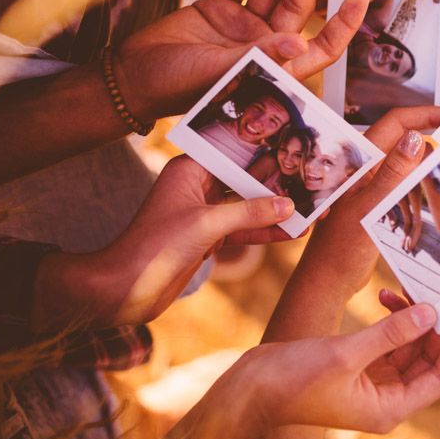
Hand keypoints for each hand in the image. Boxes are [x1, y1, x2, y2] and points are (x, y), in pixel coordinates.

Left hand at [34, 157, 292, 329]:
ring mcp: (204, 213)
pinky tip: (292, 232)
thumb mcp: (207, 224)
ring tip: (312, 207)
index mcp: (190, 169)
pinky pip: (243, 229)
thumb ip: (249, 212)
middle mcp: (197, 186)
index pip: (236, 153)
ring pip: (248, 206)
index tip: (298, 150)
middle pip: (246, 179)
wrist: (125, 288)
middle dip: (278, 182)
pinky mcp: (208, 238)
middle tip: (314, 180)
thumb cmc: (155, 247)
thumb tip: (288, 205)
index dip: (267, 152)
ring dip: (277, 210)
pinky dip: (266, 231)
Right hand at [115, 0, 373, 119]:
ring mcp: (245, 22)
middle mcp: (267, 43)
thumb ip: (259, 57)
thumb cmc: (176, 88)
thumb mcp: (220, 75)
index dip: (347, 21)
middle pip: (298, 2)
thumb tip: (302, 45)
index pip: (324, 44)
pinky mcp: (221, 5)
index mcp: (277, 66)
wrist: (133, 75)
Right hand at [238, 303, 439, 432]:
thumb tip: (431, 314)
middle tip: (437, 289)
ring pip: (408, 348)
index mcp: (389, 409)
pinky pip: (387, 343)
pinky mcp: (356, 368)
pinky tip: (383, 297)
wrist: (250, 389)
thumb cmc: (293, 381)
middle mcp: (386, 400)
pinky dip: (390, 321)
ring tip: (399, 290)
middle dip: (434, 326)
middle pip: (428, 361)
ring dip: (410, 318)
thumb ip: (391, 334)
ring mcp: (372, 385)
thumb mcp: (346, 354)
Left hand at [300, 106, 439, 294]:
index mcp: (359, 162)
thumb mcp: (370, 208)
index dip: (424, 115)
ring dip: (428, 182)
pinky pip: (404, 190)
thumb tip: (416, 139)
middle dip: (432, 154)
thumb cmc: (339, 249)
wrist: (326, 282)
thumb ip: (393, 174)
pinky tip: (431, 218)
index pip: (395, 123)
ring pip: (408, 170)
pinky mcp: (374, 202)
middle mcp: (365, 168)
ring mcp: (370, 185)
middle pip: (406, 145)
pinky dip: (419, 199)